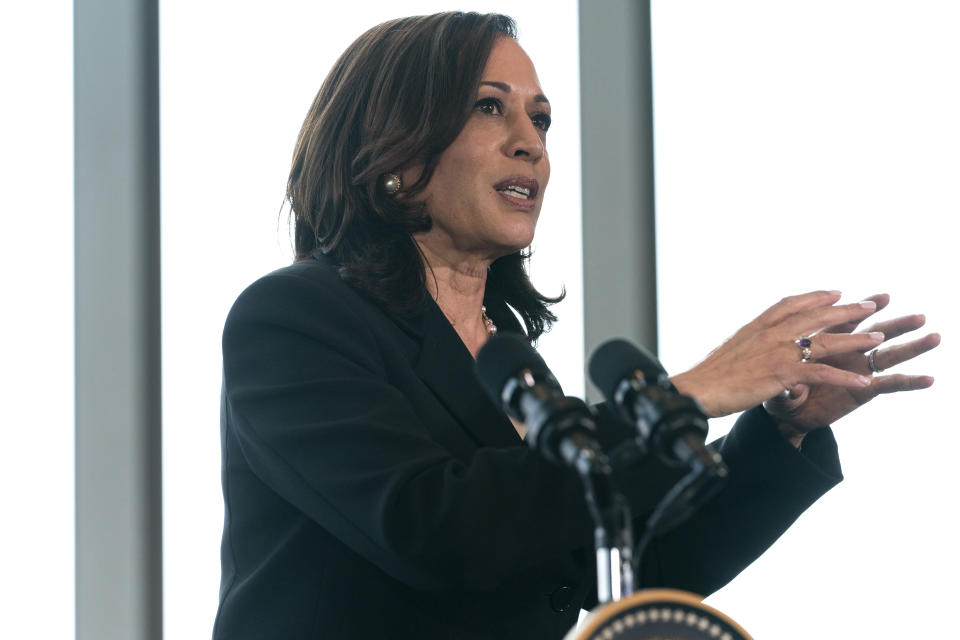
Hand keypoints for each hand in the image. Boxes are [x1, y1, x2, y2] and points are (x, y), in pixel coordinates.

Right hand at [671, 290, 888, 417]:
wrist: (696, 389)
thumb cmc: (708, 376)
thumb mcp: (730, 350)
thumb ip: (749, 344)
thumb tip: (753, 344)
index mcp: (756, 326)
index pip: (790, 303)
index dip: (816, 296)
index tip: (834, 292)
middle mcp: (770, 333)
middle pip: (816, 316)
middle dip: (846, 310)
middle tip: (869, 304)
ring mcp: (777, 351)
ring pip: (825, 341)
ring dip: (855, 339)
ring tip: (879, 337)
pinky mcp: (782, 373)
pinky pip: (822, 373)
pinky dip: (845, 377)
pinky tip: (863, 381)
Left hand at [763, 293, 938, 444]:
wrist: (784, 414)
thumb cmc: (780, 388)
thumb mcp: (778, 382)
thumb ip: (787, 381)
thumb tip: (793, 386)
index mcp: (824, 341)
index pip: (845, 320)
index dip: (863, 310)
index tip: (883, 298)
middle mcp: (846, 352)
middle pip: (873, 333)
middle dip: (896, 324)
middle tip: (918, 316)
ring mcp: (857, 371)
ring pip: (887, 355)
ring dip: (910, 347)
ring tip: (933, 337)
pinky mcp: (862, 392)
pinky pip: (888, 385)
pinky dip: (908, 382)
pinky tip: (928, 379)